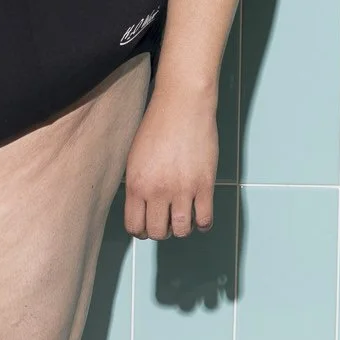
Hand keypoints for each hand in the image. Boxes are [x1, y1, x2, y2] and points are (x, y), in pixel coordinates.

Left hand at [123, 86, 216, 239]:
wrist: (182, 106)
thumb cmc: (157, 126)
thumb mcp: (134, 157)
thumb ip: (137, 185)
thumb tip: (141, 208)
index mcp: (137, 184)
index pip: (134, 226)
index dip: (140, 231)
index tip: (146, 227)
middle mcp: (158, 191)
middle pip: (158, 232)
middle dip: (161, 231)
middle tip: (165, 221)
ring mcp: (183, 189)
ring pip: (182, 230)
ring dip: (181, 229)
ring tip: (182, 217)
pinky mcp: (205, 184)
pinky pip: (205, 219)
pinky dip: (202, 224)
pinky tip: (199, 216)